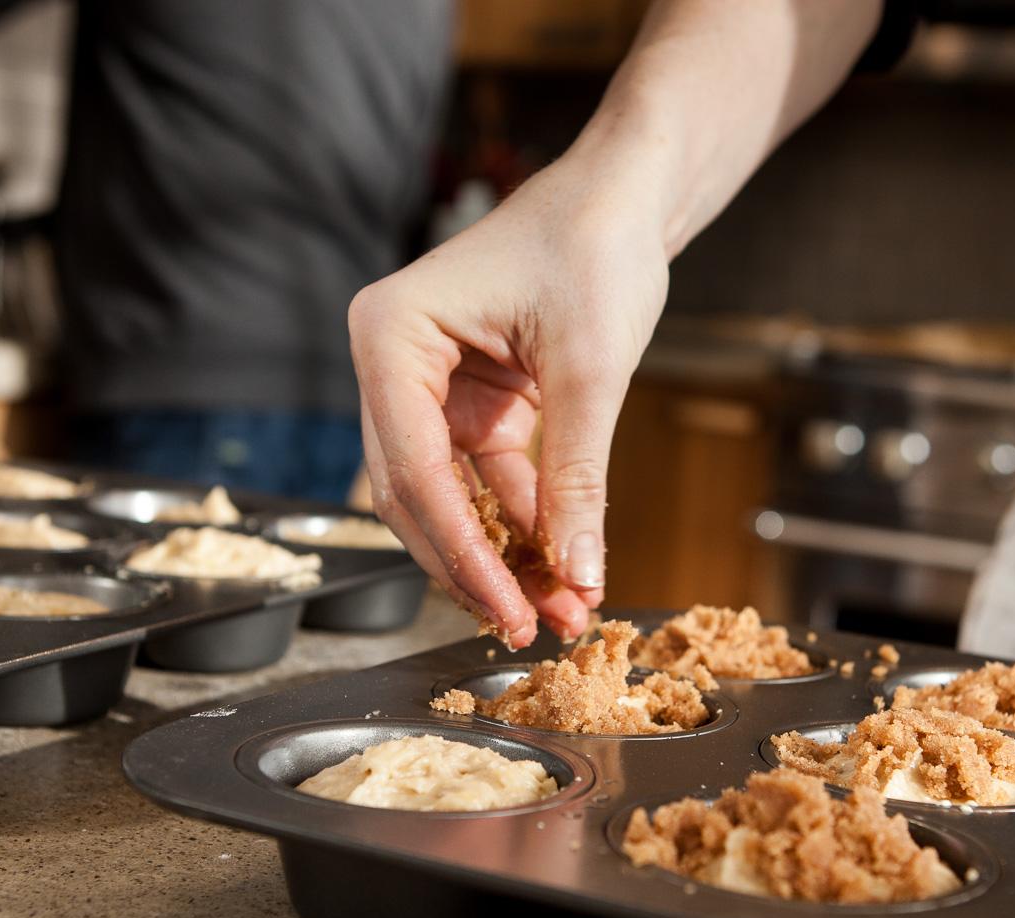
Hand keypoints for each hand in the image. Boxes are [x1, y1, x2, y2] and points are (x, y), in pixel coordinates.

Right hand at [349, 160, 668, 646]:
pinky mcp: (471, 408)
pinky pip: (486, 485)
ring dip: (500, 557)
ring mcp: (428, 390)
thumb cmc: (596, 243)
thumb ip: (576, 476)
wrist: (625, 194)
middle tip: (526, 627)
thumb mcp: (590, 366)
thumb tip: (576, 575)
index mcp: (390, 334)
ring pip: (449, 501)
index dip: (459, 548)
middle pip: (415, 495)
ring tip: (556, 610)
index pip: (411, 466)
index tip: (507, 607)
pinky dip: (522, 527)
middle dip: (474, 566)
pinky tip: (561, 569)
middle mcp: (392, 365)